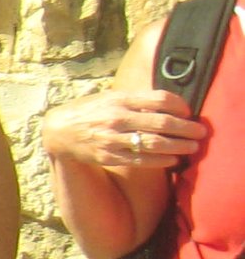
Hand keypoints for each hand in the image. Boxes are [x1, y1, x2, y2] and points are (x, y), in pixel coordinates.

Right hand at [41, 87, 203, 171]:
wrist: (58, 131)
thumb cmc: (89, 111)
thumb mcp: (108, 97)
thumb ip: (135, 99)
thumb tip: (168, 102)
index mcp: (119, 99)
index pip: (160, 99)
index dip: (180, 106)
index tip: (189, 112)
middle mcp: (117, 118)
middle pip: (163, 123)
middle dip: (187, 128)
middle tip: (201, 132)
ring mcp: (112, 138)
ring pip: (155, 143)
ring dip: (179, 146)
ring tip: (192, 147)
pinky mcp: (108, 156)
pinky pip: (141, 160)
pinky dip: (160, 161)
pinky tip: (172, 160)